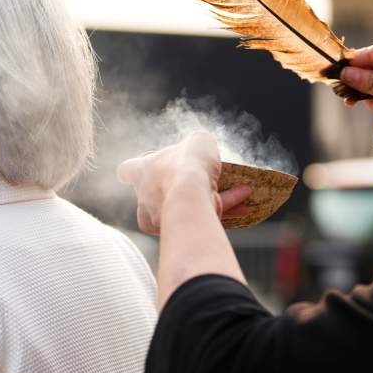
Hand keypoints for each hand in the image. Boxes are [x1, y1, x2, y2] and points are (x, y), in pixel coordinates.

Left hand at [116, 131, 250, 234]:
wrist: (191, 198)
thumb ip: (199, 144)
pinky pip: (202, 219)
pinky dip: (224, 211)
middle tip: (205, 179)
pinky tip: (244, 203)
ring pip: (187, 208)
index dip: (136, 168)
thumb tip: (204, 147)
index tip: (146, 166)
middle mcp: (147, 197)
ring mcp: (161, 218)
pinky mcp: (181, 231)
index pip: (127, 170)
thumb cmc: (186, 166)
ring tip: (238, 191)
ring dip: (212, 199)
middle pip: (160, 192)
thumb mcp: (198, 142)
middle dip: (183, 187)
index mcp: (142, 171)